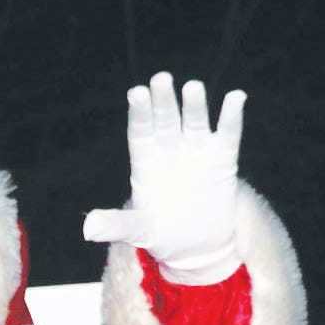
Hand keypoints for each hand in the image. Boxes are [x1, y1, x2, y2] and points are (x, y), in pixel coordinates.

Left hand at [83, 73, 245, 284]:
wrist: (195, 245)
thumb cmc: (160, 232)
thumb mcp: (138, 231)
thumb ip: (117, 225)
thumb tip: (88, 229)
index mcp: (145, 159)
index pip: (141, 130)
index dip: (139, 112)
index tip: (136, 93)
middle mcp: (170, 148)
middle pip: (166, 119)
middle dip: (163, 100)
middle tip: (160, 79)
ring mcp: (196, 150)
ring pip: (194, 121)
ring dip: (195, 105)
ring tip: (193, 87)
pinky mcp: (222, 159)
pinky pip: (227, 134)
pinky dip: (231, 116)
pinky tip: (236, 97)